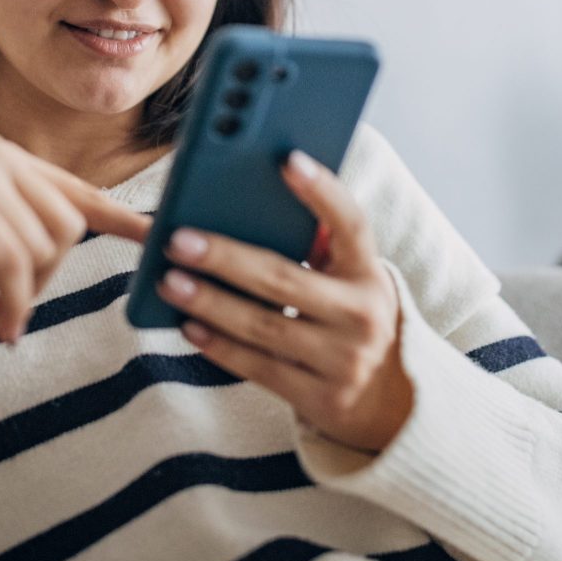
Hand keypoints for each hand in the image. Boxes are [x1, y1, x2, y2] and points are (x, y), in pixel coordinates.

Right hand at [0, 129, 152, 346]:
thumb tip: (131, 229)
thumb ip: (45, 230)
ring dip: (20, 290)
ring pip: (46, 247)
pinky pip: (14, 264)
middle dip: (43, 275)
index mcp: (3, 155)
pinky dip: (11, 303)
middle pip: (69, 226)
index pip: (76, 192)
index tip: (160, 236)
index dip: (121, 219)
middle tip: (0, 294)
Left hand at [155, 149, 412, 452]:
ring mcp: (344, 360)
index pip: (350, 222)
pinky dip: (221, 346)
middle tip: (178, 240)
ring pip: (264, 326)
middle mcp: (362, 314)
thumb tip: (244, 204)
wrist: (392, 401)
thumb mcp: (353, 280)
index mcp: (369, 272)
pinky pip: (260, 368)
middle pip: (284, 279)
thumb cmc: (353, 319)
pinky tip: (189, 326)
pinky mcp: (322, 397)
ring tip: (169, 282)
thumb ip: (318, 246)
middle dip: (225, 258)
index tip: (287, 160)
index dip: (322, 191)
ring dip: (210, 303)